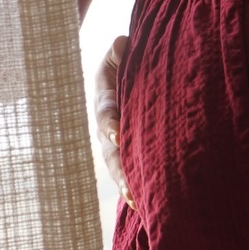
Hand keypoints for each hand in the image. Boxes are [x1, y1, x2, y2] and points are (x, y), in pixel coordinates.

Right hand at [94, 34, 134, 208]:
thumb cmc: (125, 64)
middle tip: (129, 185)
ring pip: (118, 167)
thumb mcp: (119, 54)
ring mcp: (115, 144)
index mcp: (104, 100)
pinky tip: (144, 207)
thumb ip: (120, 51)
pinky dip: (135, 188)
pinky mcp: (127, 153)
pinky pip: (129, 173)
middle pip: (110, 151)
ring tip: (136, 202)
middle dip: (119, 168)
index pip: (105, 112)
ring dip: (126, 185)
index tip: (117, 134)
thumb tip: (122, 42)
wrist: (127, 77)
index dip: (110, 122)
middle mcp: (107, 127)